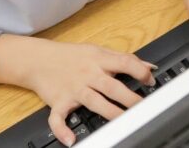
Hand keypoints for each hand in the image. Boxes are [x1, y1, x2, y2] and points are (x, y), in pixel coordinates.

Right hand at [11, 36, 155, 146]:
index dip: (140, 71)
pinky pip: (58, 118)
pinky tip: (70, 139)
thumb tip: (149, 66)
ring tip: (124, 122)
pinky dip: (62, 129)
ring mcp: (74, 89)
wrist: (38, 59)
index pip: (124, 62)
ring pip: (94, 102)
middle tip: (143, 107)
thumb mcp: (98, 50)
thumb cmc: (70, 56)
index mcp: (99, 60)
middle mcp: (88, 75)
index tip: (150, 81)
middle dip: (129, 98)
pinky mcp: (59, 102)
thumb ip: (123, 58)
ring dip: (110, 112)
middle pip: (112, 86)